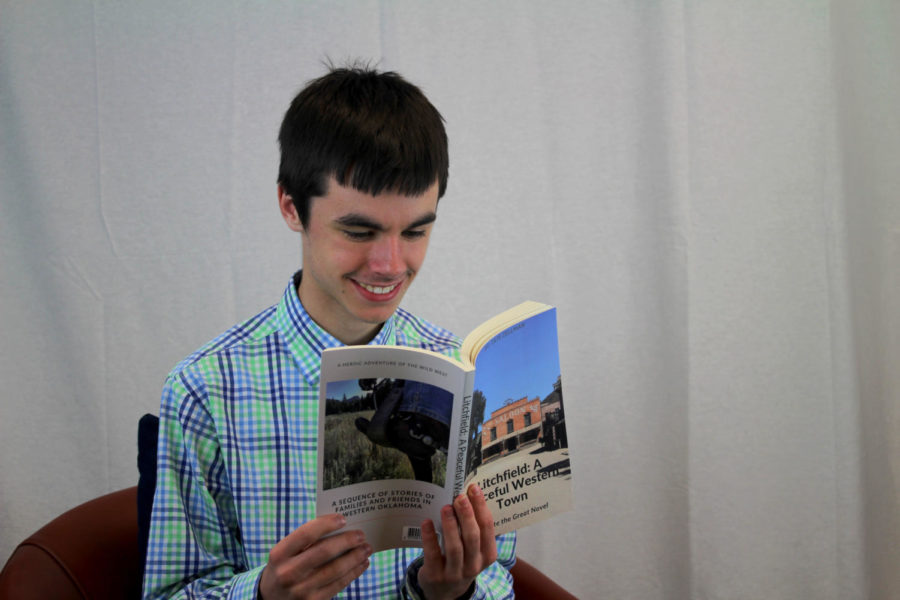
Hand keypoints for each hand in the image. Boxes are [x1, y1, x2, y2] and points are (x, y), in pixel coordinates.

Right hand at [258, 514, 372, 599]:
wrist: (271, 599)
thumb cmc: (284, 567)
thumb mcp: (285, 553)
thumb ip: (306, 541)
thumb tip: (340, 527)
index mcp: (280, 554)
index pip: (306, 534)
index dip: (326, 525)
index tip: (343, 518)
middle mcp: (288, 573)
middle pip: (324, 552)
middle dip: (346, 541)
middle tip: (361, 534)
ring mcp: (301, 590)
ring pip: (335, 569)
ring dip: (355, 557)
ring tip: (366, 548)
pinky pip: (338, 584)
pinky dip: (354, 572)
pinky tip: (362, 564)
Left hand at [418, 484, 496, 599]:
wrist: (445, 592)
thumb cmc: (462, 562)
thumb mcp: (474, 551)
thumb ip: (474, 529)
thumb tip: (469, 496)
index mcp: (487, 555)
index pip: (487, 528)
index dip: (481, 507)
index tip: (473, 489)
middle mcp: (473, 566)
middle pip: (472, 537)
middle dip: (467, 515)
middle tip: (459, 497)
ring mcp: (454, 573)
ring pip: (455, 547)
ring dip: (450, 525)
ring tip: (446, 507)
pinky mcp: (436, 575)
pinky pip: (433, 554)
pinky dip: (430, 537)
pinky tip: (427, 522)